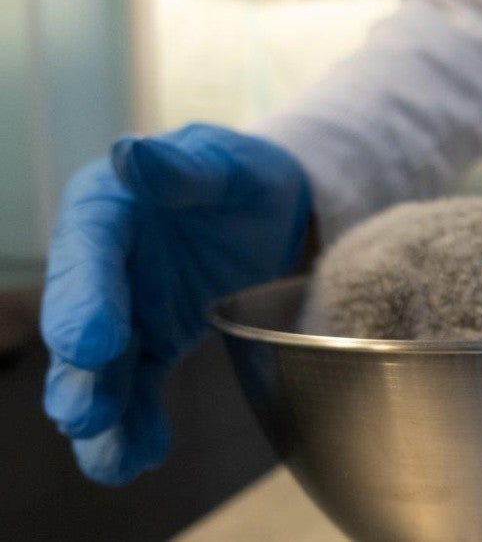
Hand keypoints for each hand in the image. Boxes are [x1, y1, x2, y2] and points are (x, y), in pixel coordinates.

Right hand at [41, 124, 310, 484]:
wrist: (269, 210)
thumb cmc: (241, 177)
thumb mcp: (225, 164)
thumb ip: (183, 167)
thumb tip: (131, 153)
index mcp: (107, 209)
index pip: (88, 252)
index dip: (86, 299)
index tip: (91, 343)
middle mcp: (101, 265)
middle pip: (80, 319)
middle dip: (80, 371)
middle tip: (82, 414)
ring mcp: (121, 310)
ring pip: (99, 367)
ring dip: (102, 412)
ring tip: (109, 457)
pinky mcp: (148, 344)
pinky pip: (134, 388)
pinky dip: (132, 424)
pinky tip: (135, 459)